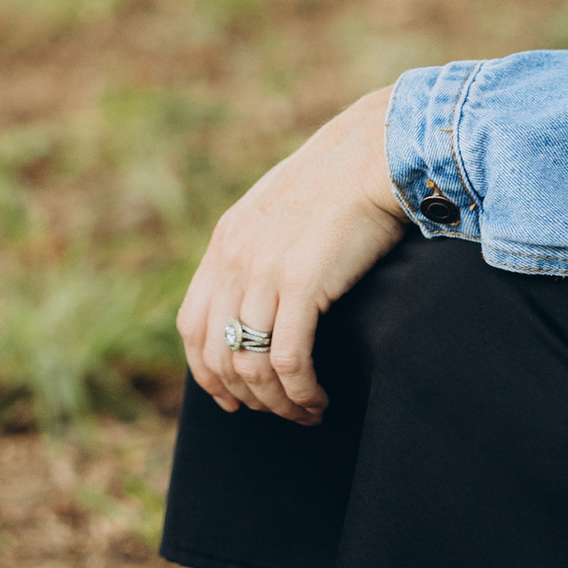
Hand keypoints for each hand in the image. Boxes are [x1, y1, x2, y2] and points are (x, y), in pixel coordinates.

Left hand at [175, 89, 406, 424]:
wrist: (375, 154)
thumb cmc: (343, 183)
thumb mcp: (281, 212)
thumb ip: (262, 249)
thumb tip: (262, 296)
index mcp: (226, 241)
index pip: (192, 325)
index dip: (207, 372)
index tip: (232, 400)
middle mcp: (235, 258)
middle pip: (218, 353)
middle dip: (246, 397)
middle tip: (279, 413)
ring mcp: (264, 270)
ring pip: (252, 364)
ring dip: (277, 402)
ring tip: (306, 412)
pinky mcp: (301, 282)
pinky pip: (288, 359)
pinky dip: (301, 392)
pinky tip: (319, 399)